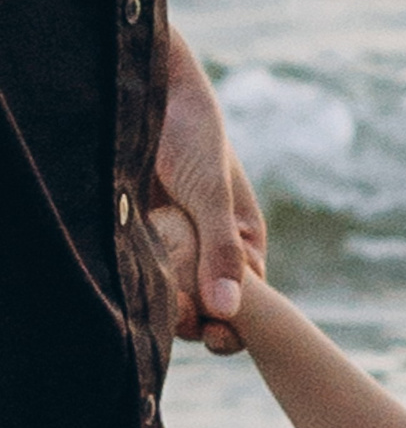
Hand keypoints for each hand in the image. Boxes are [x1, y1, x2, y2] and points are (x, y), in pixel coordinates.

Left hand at [152, 29, 266, 354]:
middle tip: (179, 313)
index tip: (217, 336)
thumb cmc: (193, 135)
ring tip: (156, 292)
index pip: (249, 302)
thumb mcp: (213, 196)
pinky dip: (141, 281)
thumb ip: (221, 253)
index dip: (235, 325)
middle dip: (197, 318)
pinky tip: (134, 277)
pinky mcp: (141, 234)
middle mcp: (212, 247)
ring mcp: (176, 242)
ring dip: (167, 301)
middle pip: (209, 305)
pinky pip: (145, 271)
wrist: (147, 91)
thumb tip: (228, 313)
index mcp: (244, 240)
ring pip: (175, 292)